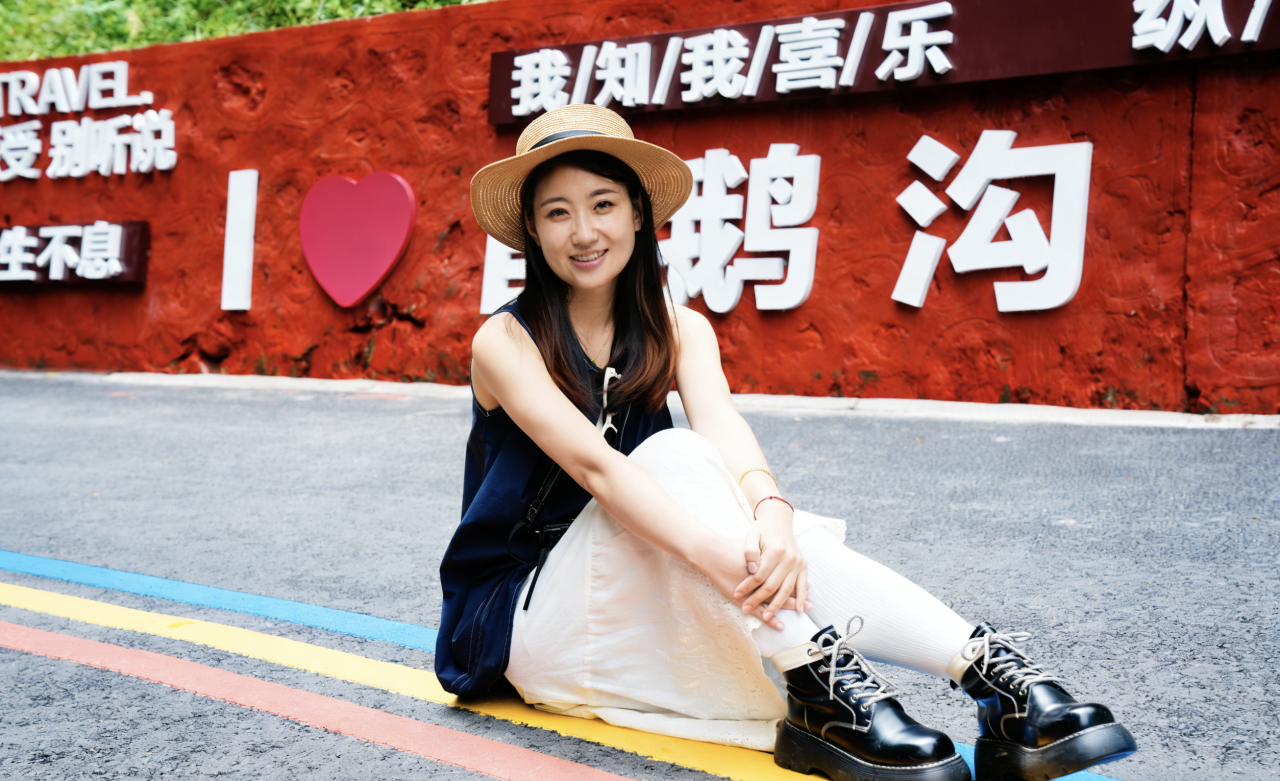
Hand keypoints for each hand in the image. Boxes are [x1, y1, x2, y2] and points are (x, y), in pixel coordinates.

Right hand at [693, 534, 802, 629]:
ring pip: (775, 601)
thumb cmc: (731, 547)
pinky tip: (780, 625)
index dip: (798, 585)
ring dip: (789, 607)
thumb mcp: (751, 546)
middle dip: (799, 598)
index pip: (787, 577)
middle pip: (785, 589)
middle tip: (811, 605)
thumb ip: (764, 554)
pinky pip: (759, 611)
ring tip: (801, 613)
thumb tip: (779, 556)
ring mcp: (753, 590)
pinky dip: (770, 619)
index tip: (809, 591)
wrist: (712, 551)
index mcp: (768, 563)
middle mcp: (763, 577)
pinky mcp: (743, 599)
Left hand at [735, 500, 809, 623]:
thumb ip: (750, 552)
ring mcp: (798, 563)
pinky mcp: (803, 565)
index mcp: (775, 551)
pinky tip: (799, 610)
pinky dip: (802, 598)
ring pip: (788, 589)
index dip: (747, 587)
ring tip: (769, 617)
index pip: (759, 575)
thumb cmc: (761, 529)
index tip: (736, 594)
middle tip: (746, 609)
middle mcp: (789, 558)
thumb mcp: (751, 536)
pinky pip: (802, 585)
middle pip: (772, 585)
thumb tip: (752, 570)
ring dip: (778, 605)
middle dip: (758, 599)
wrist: (778, 519)